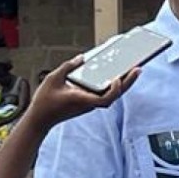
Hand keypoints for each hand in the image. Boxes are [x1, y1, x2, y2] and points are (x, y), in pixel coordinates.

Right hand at [22, 56, 138, 130]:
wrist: (41, 118)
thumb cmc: (45, 101)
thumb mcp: (53, 78)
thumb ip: (68, 67)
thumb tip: (82, 58)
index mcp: (83, 100)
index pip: (106, 98)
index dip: (115, 90)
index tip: (118, 79)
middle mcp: (90, 103)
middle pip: (115, 95)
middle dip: (128, 82)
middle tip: (138, 69)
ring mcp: (90, 104)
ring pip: (112, 95)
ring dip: (123, 83)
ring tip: (132, 70)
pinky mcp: (88, 102)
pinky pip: (104, 93)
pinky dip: (112, 85)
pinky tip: (116, 75)